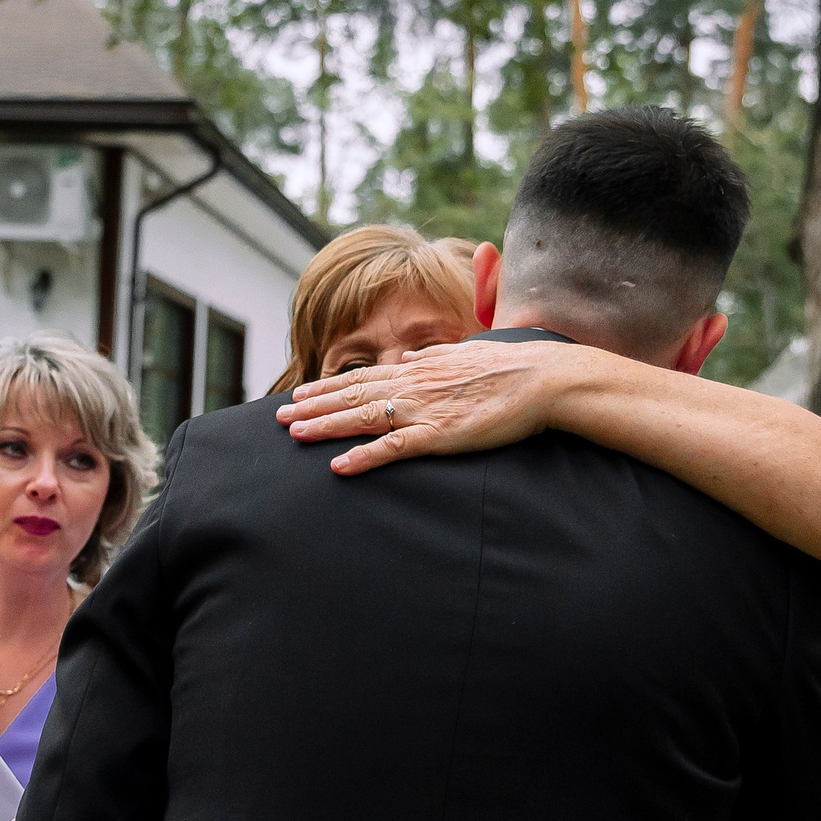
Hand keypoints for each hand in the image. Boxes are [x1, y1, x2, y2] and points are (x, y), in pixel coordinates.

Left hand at [278, 340, 586, 474]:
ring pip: (363, 418)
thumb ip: (434, 357)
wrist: (541, 378)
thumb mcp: (464, 354)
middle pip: (352, 396)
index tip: (301, 394)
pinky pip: (394, 448)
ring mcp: (424, 409)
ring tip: (295, 436)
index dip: (328, 387)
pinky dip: (364, 457)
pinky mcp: (440, 435)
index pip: (363, 377)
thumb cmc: (510, 368)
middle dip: (313, 407)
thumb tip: (413, 356)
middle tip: (280, 419)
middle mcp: (413, 385)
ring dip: (325, 427)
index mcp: (419, 368)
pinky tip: (340, 466)